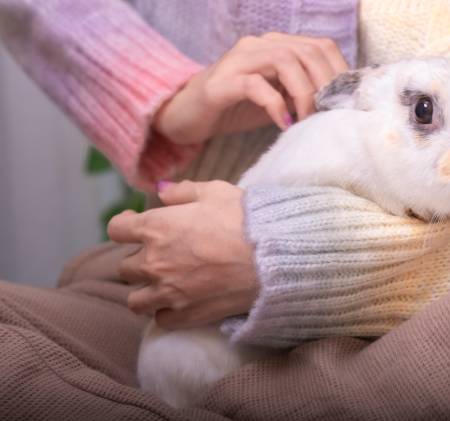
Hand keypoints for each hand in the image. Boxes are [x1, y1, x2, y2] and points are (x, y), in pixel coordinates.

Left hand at [107, 180, 259, 328]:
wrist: (271, 258)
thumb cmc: (244, 219)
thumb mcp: (216, 191)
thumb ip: (183, 191)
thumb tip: (161, 193)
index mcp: (155, 228)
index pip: (117, 228)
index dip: (125, 224)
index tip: (136, 224)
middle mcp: (152, 262)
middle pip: (126, 266)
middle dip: (141, 259)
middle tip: (164, 255)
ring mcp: (166, 293)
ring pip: (135, 300)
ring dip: (146, 291)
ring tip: (165, 285)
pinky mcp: (184, 315)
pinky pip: (161, 319)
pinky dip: (168, 312)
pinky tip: (182, 302)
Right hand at [154, 33, 348, 144]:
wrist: (186, 116)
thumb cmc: (236, 108)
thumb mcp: (279, 99)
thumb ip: (305, 94)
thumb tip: (341, 105)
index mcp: (277, 45)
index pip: (321, 46)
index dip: (340, 72)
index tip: (348, 103)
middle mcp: (259, 45)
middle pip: (307, 51)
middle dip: (326, 84)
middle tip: (331, 115)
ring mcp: (238, 60)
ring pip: (284, 60)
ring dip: (304, 93)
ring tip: (308, 120)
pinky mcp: (221, 82)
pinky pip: (255, 84)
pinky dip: (275, 104)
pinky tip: (283, 124)